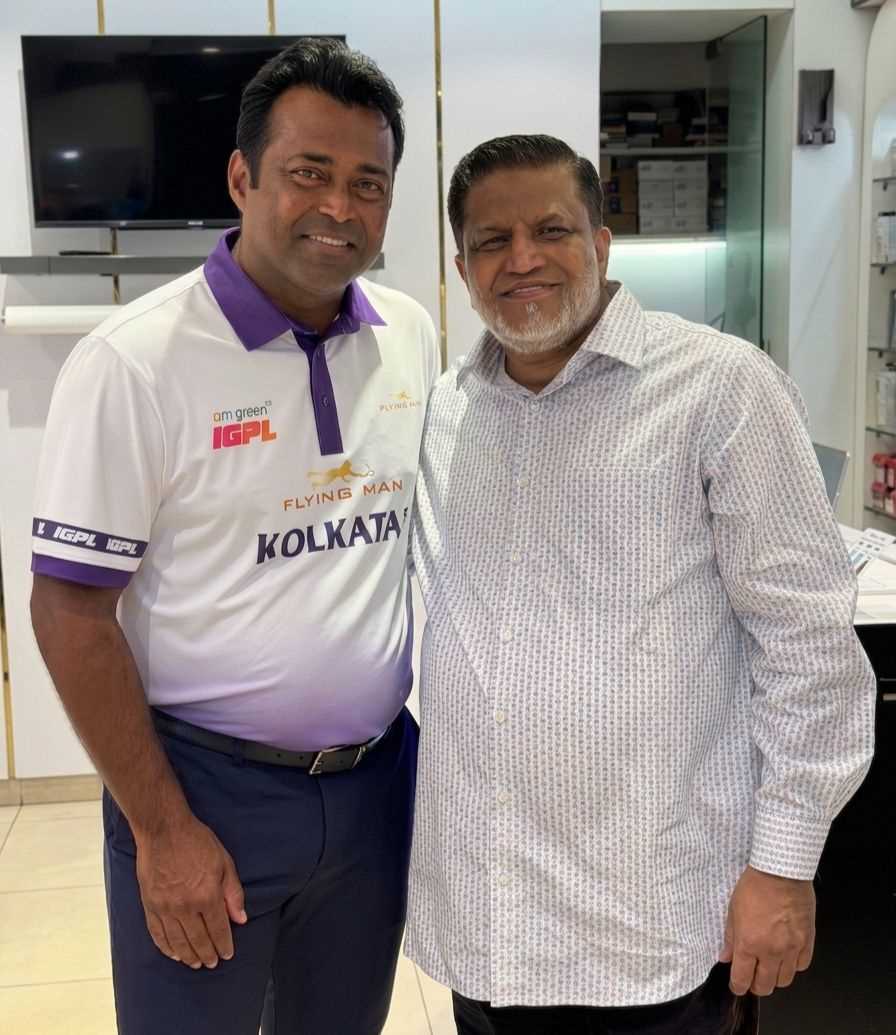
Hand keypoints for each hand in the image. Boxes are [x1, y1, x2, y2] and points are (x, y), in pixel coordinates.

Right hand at [134, 813, 246, 968]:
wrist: (163, 830)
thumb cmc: (197, 842)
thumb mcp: (224, 862)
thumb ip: (233, 893)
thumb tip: (241, 919)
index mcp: (207, 896)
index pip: (218, 929)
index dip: (224, 944)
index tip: (228, 954)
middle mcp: (185, 907)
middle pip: (198, 940)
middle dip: (208, 954)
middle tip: (213, 963)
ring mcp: (165, 908)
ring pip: (178, 941)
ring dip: (188, 956)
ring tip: (196, 963)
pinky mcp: (149, 905)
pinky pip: (158, 933)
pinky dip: (166, 947)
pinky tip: (173, 953)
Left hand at [720, 865, 814, 996]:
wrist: (781, 872)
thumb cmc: (754, 886)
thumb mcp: (733, 910)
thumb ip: (730, 938)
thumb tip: (725, 957)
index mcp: (749, 943)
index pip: (742, 979)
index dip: (737, 986)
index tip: (736, 985)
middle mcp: (771, 951)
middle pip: (765, 986)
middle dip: (756, 985)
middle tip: (752, 977)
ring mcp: (792, 948)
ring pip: (785, 980)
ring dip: (775, 977)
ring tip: (769, 966)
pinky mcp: (808, 942)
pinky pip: (802, 966)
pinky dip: (794, 965)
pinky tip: (787, 955)